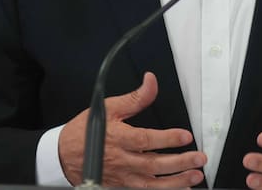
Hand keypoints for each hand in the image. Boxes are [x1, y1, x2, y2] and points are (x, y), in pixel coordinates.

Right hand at [58, 72, 205, 186]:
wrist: (63, 155)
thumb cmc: (85, 132)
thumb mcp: (108, 108)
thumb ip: (135, 98)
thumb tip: (151, 81)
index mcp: (119, 138)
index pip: (147, 140)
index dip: (168, 139)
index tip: (186, 136)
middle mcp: (122, 160)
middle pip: (154, 164)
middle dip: (179, 163)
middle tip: (198, 158)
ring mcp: (122, 177)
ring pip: (152, 184)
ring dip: (176, 182)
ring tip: (194, 177)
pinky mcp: (120, 187)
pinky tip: (179, 189)